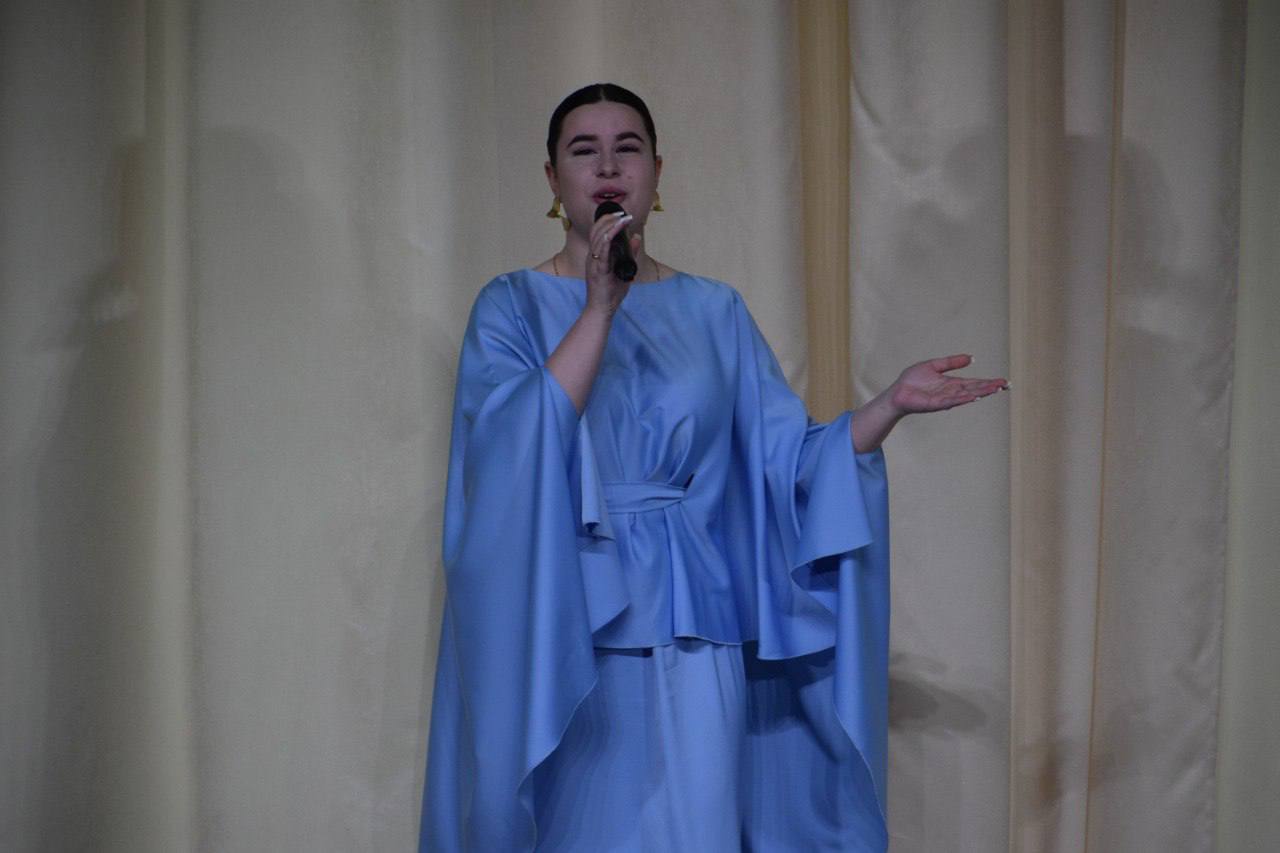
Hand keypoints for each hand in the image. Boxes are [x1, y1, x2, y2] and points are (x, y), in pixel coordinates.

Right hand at [583, 210, 638, 316]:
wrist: (601, 310)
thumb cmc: (610, 293)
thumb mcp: (624, 269)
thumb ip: (630, 253)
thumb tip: (636, 237)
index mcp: (597, 255)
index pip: (598, 231)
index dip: (607, 219)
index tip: (620, 213)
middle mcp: (592, 257)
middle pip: (596, 231)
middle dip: (609, 219)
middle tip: (622, 213)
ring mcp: (594, 264)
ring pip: (598, 239)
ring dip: (611, 227)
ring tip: (623, 219)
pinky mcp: (598, 272)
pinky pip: (601, 254)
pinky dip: (606, 241)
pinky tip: (612, 234)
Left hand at [888, 354, 1007, 415]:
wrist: (897, 392)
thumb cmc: (912, 380)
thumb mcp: (934, 365)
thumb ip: (951, 362)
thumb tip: (972, 358)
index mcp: (952, 384)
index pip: (974, 383)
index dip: (989, 382)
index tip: (1003, 382)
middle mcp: (951, 392)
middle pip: (974, 389)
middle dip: (990, 388)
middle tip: (1005, 386)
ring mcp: (944, 399)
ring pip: (966, 395)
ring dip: (980, 392)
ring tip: (994, 389)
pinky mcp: (935, 404)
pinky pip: (951, 401)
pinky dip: (962, 399)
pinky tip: (973, 397)